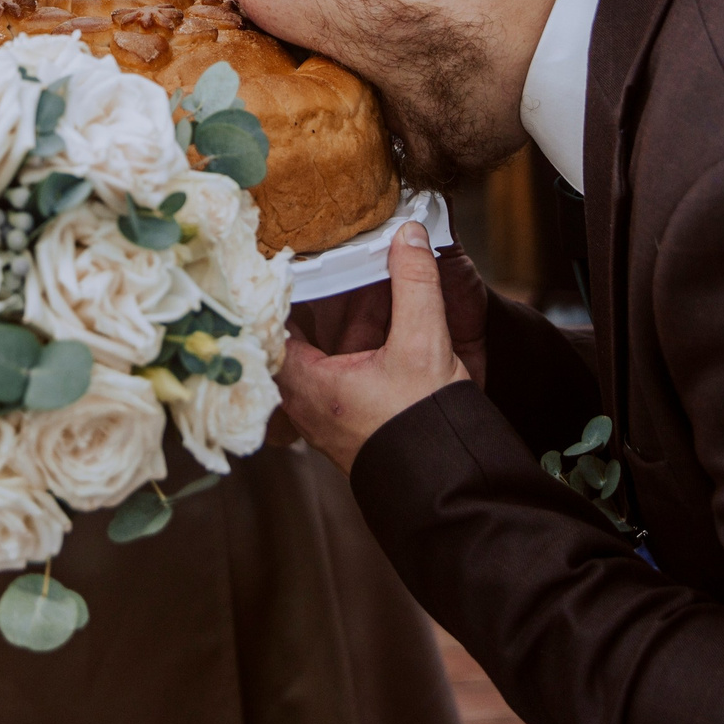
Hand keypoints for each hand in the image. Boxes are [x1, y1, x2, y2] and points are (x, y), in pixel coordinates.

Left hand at [276, 223, 469, 474]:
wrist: (450, 487)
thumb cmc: (424, 428)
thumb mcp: (423, 346)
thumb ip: (415, 285)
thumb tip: (408, 236)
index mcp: (307, 385)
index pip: (273, 322)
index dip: (281, 285)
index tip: (289, 253)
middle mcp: (308, 402)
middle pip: (302, 332)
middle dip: (323, 294)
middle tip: (332, 256)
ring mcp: (328, 413)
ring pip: (326, 348)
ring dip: (346, 315)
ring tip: (367, 275)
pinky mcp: (351, 419)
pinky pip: (344, 366)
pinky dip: (360, 338)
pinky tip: (386, 316)